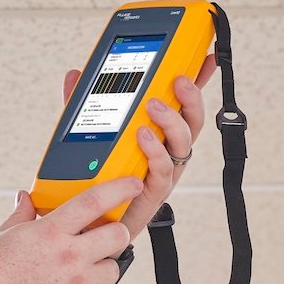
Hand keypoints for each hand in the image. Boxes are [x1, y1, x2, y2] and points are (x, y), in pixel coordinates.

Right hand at [0, 178, 143, 283]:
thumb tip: (26, 198)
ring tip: (77, 275)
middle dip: (114, 235)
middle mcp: (70, 257)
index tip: (132, 184)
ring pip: (112, 270)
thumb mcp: (1, 236)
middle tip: (102, 239)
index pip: (94, 202)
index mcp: (50, 233)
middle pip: (117, 236)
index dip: (119, 189)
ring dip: (100, 268)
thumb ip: (22, 215)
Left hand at [61, 53, 216, 240]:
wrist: (87, 226)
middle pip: (192, 121)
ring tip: (153, 105)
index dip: (198, 82)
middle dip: (190, 97)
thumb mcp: (87, 133)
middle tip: (176, 79)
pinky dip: (154, 152)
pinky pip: (161, 171)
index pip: (182, 104)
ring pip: (182, 144)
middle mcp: (166, 152)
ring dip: (171, 121)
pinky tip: (142, 137)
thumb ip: (84, 105)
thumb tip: (76, 73)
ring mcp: (162, 173)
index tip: (207, 57)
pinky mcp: (152, 194)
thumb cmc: (95, 179)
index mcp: (158, 135)